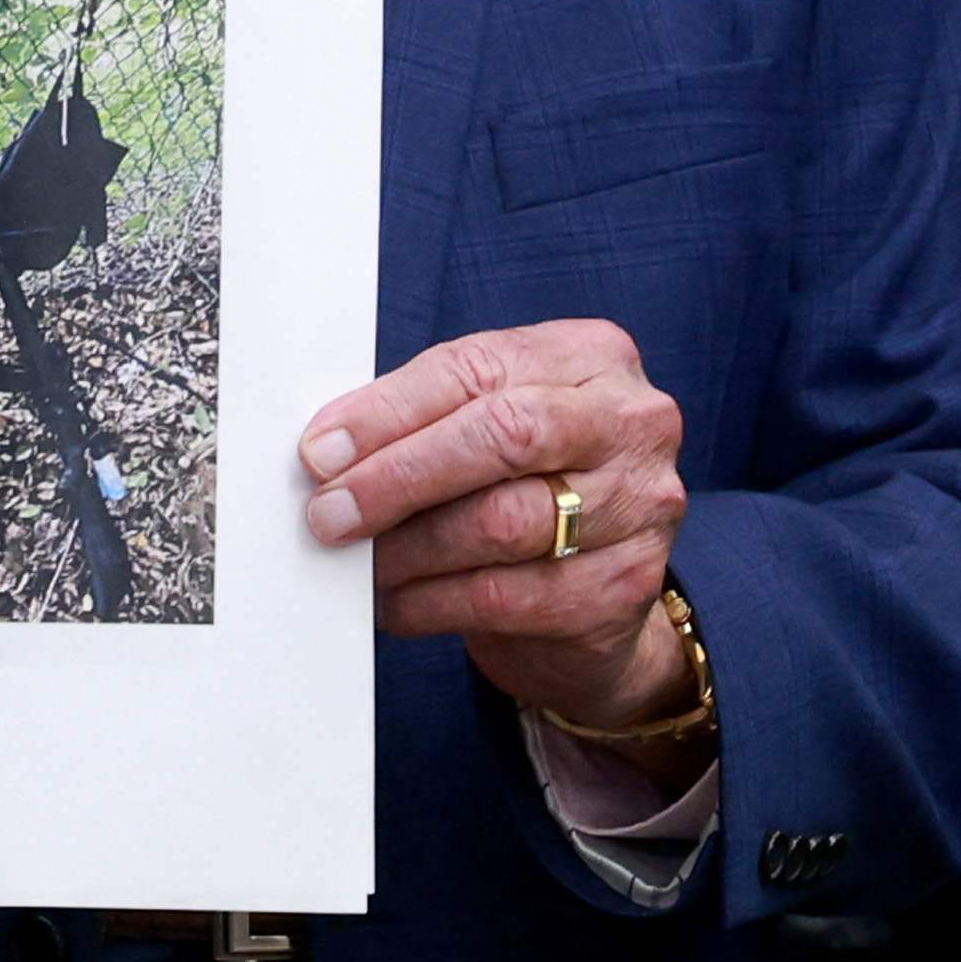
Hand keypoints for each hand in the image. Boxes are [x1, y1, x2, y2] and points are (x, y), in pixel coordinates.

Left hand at [301, 321, 697, 741]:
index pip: (478, 368)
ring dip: (409, 550)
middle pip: (504, 435)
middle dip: (400, 476)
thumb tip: (327, 452)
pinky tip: (397, 603)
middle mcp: (632, 422)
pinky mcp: (623, 586)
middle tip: (330, 513)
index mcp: (593, 358)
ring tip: (359, 563)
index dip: (390, 411)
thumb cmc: (530, 490)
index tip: (321, 452)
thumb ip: (426, 420)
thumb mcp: (491, 427)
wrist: (597, 594)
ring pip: (502, 522)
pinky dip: (431, 602)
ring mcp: (640, 504)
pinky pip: (505, 595)